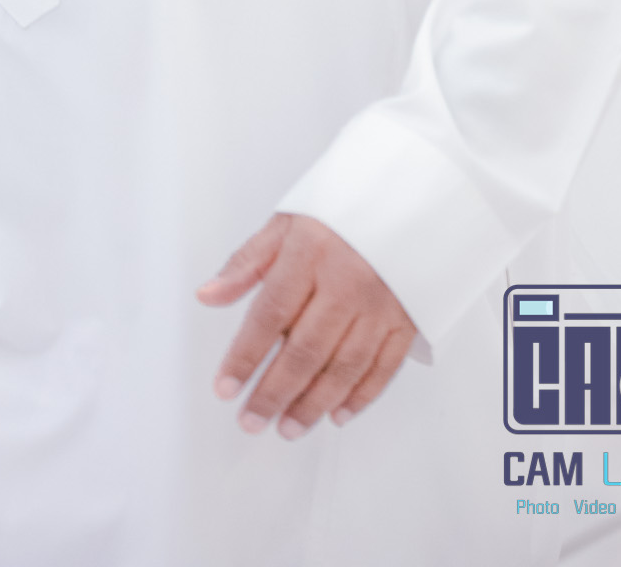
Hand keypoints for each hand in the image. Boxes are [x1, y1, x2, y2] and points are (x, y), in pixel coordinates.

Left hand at [197, 214, 415, 439]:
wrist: (412, 194)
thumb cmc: (342, 209)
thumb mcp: (287, 221)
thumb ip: (247, 262)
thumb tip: (208, 295)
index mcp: (311, 253)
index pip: (270, 314)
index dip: (244, 356)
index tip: (225, 388)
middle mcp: (347, 282)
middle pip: (305, 350)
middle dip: (274, 392)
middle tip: (251, 420)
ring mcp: (382, 304)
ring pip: (343, 367)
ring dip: (313, 404)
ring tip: (288, 427)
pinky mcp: (408, 318)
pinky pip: (384, 367)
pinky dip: (360, 396)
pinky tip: (337, 414)